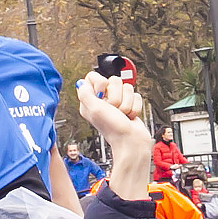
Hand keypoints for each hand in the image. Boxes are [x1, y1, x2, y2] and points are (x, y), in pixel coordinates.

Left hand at [75, 72, 150, 200]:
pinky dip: (134, 106)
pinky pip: (136, 95)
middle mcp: (102, 100)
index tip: (102, 93)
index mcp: (90, 100)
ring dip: (126, 102)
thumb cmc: (113, 128)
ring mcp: (116, 102)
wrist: (131, 141)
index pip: (92, 77)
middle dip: (116, 95)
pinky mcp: (129, 105)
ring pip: (127, 87)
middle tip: (113, 109)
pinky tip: (129, 116)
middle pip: (113, 80)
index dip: (100, 82)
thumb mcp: (94, 109)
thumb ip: (85, 94)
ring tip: (122, 114)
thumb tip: (81, 83)